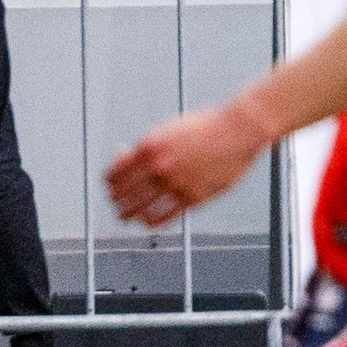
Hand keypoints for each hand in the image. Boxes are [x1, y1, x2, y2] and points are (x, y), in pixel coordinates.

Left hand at [108, 100, 274, 226]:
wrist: (237, 129)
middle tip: (114, 202)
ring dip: (129, 214)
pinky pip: (164, 217)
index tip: (109, 184)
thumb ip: (149, 145)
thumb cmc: (207, 125)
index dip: (109, 181)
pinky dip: (151, 222)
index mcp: (151, 145)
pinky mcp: (192, 198)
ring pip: (141, 209)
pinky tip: (148, 222)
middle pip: (124, 193)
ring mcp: (175, 184)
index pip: (116, 172)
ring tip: (125, 216)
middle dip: (116, 199)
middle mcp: (160, 166)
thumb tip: (128, 156)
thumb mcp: (170, 128)